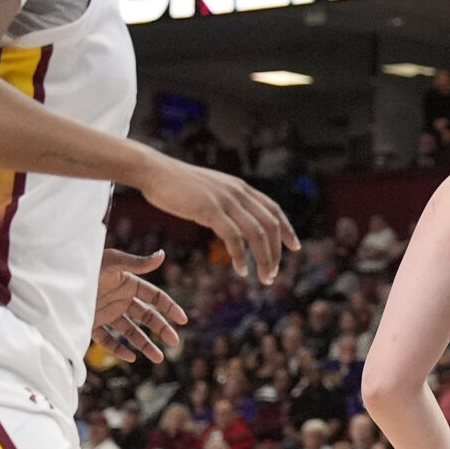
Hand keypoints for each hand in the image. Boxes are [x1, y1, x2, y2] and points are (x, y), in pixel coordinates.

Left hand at [91, 249, 187, 363]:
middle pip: (147, 317)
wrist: (54, 276)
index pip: (155, 297)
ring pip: (131, 332)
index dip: (169, 308)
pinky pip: (107, 339)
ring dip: (145, 345)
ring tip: (159, 359)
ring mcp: (106, 312)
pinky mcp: (90, 323)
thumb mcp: (112, 262)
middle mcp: (120, 299)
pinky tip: (131, 358)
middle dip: (162, 329)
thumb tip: (163, 255)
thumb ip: (138, 263)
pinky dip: (118, 349)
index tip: (183, 320)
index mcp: (128, 283)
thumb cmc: (85, 264)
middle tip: (175, 342)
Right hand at [135, 150, 297, 282]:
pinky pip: (233, 237)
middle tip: (273, 274)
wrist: (154, 171)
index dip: (287, 229)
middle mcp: (238, 193)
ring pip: (256, 233)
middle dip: (276, 252)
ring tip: (263, 277)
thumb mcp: (210, 190)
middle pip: (270, 225)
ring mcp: (225, 201)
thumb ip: (226, 203)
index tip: (295, 247)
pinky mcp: (210, 209)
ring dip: (264, 258)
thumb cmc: (177, 184)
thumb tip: (233, 220)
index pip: (273, 209)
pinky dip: (240, 256)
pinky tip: (241, 270)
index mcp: (240, 188)